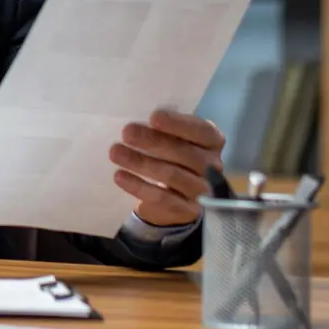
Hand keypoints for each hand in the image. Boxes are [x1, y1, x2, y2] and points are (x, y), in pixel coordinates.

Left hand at [109, 109, 225, 227]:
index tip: (154, 118)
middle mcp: (213, 166)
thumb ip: (162, 128)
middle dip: (153, 141)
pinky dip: (139, 186)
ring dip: (141, 163)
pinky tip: (119, 176)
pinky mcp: (188, 210)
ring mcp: (203, 190)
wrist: (171, 194)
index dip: (178, 124)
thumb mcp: (171, 137)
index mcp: (212, 141)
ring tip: (115, 152)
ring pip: (172, 175)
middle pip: (185, 153)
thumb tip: (137, 120)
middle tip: (126, 132)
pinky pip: (163, 198)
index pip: (202, 131)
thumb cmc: (170, 154)